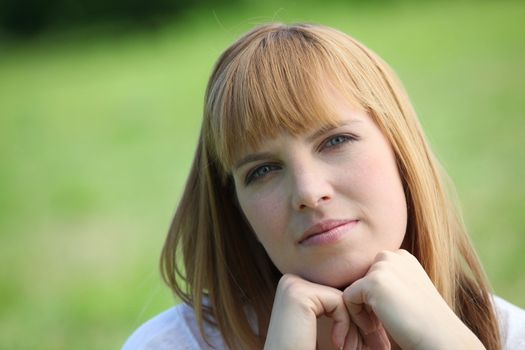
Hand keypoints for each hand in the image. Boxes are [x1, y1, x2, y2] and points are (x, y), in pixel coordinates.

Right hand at [264, 274, 354, 349]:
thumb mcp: (321, 327)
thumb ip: (334, 308)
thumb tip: (366, 292)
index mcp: (293, 286)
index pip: (333, 294)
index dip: (350, 318)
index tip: (357, 343)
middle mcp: (290, 280)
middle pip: (337, 293)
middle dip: (354, 321)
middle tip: (359, 346)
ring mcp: (293, 285)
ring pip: (341, 297)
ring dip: (352, 326)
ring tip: (349, 348)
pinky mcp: (300, 294)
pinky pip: (338, 301)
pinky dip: (345, 324)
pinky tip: (337, 344)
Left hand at [343, 249, 484, 348]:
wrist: (441, 337)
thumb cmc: (423, 322)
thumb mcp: (406, 293)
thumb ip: (387, 283)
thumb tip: (360, 288)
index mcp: (402, 257)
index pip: (370, 275)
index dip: (374, 299)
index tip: (387, 317)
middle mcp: (393, 256)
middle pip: (360, 280)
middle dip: (366, 303)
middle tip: (379, 325)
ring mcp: (383, 267)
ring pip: (353, 289)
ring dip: (361, 311)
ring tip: (378, 329)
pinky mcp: (373, 281)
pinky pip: (348, 298)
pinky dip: (357, 317)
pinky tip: (375, 329)